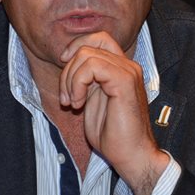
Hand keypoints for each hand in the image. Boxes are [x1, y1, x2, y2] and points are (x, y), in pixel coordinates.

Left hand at [59, 32, 168, 194]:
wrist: (131, 155)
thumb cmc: (113, 134)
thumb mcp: (93, 99)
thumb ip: (87, 79)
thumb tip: (69, 62)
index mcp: (121, 69)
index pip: (99, 38)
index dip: (77, 46)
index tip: (64, 66)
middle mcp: (128, 66)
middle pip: (90, 45)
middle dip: (69, 68)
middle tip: (67, 97)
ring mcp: (128, 72)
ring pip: (87, 55)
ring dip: (70, 80)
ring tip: (73, 103)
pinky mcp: (124, 82)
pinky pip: (92, 67)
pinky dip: (77, 84)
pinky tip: (78, 104)